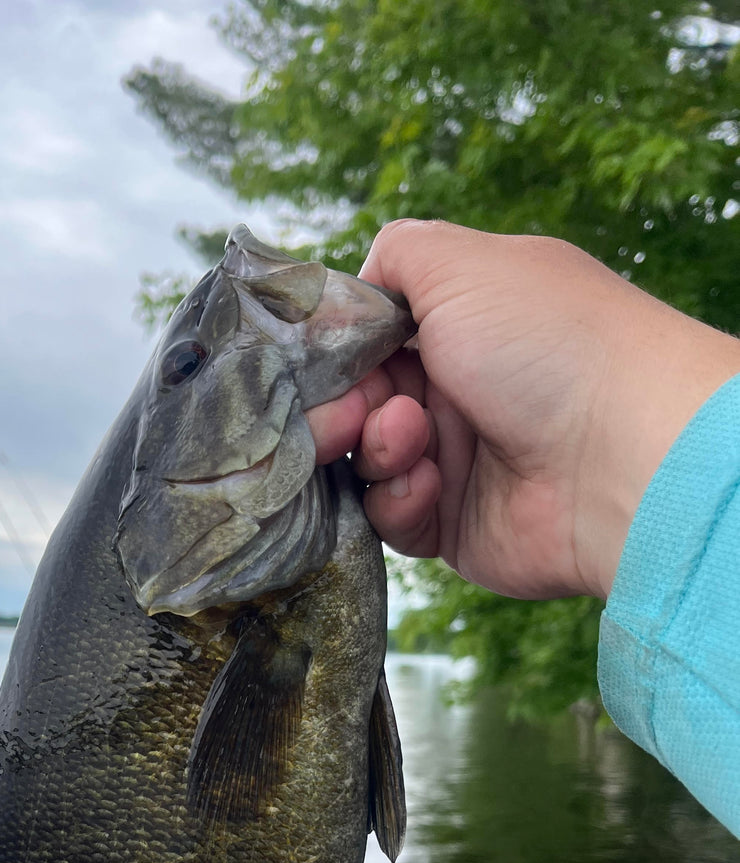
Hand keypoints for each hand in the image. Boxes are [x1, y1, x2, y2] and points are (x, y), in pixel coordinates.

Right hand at [307, 220, 739, 599]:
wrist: (621, 455)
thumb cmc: (549, 344)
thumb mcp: (462, 264)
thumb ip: (395, 256)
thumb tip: (351, 289)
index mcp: (462, 324)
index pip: (368, 338)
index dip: (336, 351)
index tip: (323, 361)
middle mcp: (456, 390)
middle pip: (354, 402)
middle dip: (341, 406)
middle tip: (354, 412)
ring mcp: (454, 460)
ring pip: (365, 461)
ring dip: (375, 448)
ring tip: (410, 439)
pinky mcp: (452, 524)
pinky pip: (391, 517)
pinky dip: (399, 499)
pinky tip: (430, 483)